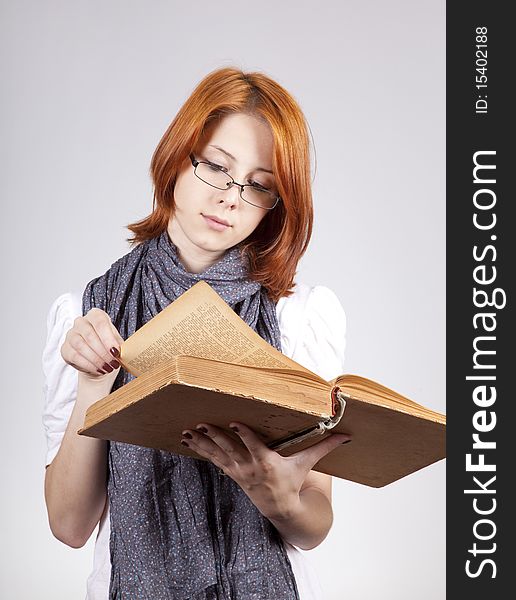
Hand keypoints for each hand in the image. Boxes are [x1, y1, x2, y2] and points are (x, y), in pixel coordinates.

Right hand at [61, 308, 123, 380]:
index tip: (116, 352)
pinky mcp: (65, 348)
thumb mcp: (117, 343)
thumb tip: (126, 350)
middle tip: (113, 363)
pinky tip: (98, 369)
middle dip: (103, 352)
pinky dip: (88, 365)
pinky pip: (75, 356)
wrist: (98, 361)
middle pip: (90, 335)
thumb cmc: (109, 348)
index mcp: (96, 315)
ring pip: (81, 346)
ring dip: (96, 359)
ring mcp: (71, 334)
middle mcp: (81, 322)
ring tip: (107, 368)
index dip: (108, 338)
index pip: (100, 322)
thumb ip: (120, 344)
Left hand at [180, 422, 350, 519]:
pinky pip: (213, 459)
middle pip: (230, 449)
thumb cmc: (293, 481)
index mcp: (268, 462)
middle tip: (202, 425)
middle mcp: (250, 467)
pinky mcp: (232, 473)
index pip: (253, 446)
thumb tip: (345, 435)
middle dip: (215, 437)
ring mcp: (238, 471)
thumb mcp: (307, 465)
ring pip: (217, 454)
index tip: (233, 423)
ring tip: (188, 432)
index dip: (243, 434)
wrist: (280, 508)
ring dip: (202, 443)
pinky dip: (201, 449)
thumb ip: (324, 447)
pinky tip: (188, 440)